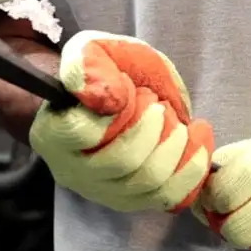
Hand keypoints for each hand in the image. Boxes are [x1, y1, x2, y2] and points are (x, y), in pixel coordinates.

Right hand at [29, 30, 213, 212]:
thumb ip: (88, 65)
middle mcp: (73, 171)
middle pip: (124, 161)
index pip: (84, 132)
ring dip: (175, 143)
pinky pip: (172, 195)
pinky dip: (193, 165)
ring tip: (173, 117)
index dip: (117, 107)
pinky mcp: (134, 200)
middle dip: (153, 125)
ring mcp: (104, 192)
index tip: (128, 86)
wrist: (114, 92)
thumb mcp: (90, 50)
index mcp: (52, 134)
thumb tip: (108, 99)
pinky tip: (198, 135)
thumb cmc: (101, 71)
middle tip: (156, 102)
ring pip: (150, 182)